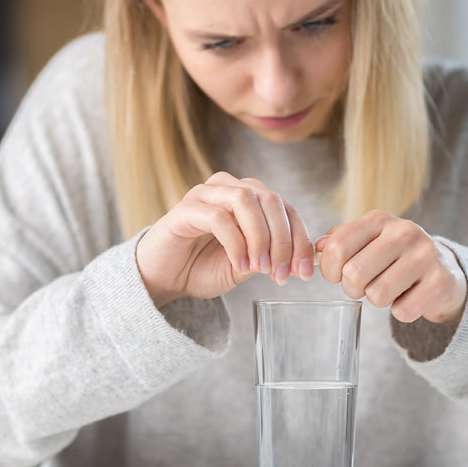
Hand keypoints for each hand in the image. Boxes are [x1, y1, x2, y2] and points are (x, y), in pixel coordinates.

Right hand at [136, 171, 315, 305]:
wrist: (164, 278)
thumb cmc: (203, 267)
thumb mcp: (248, 265)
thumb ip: (271, 257)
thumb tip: (301, 259)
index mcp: (250, 198)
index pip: (286, 209)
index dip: (300, 239)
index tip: (304, 271)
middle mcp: (230, 188)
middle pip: (270, 200)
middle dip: (283, 240)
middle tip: (282, 273)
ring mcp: (207, 194)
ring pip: (246, 201)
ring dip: (260, 237)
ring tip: (260, 268)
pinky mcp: (186, 208)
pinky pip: (219, 218)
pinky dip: (236, 244)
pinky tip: (239, 265)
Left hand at [315, 210, 466, 322]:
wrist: (445, 270)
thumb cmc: (395, 257)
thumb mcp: (368, 241)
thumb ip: (340, 241)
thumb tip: (317, 248)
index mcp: (379, 220)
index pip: (337, 247)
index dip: (329, 270)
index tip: (336, 276)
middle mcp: (404, 232)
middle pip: (354, 274)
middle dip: (353, 289)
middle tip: (364, 287)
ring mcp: (425, 255)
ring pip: (378, 295)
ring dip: (377, 301)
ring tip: (388, 289)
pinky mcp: (440, 281)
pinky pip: (402, 311)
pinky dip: (401, 311)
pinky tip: (410, 297)